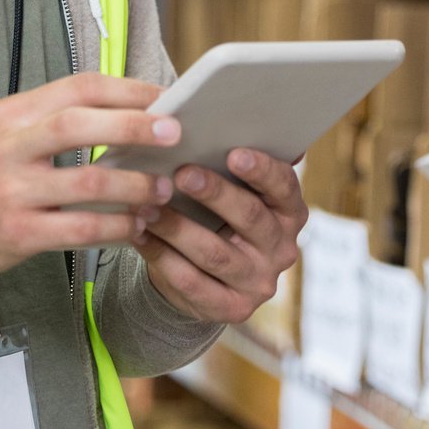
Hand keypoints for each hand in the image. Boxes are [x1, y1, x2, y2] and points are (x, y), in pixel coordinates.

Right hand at [0, 72, 180, 276]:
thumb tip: (130, 113)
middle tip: (174, 133)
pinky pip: (80, 230)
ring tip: (162, 190)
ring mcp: (12, 191)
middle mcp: (10, 147)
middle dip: (134, 126)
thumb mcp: (7, 131)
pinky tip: (136, 227)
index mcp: (14, 113)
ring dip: (134, 186)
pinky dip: (116, 229)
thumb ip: (57, 120)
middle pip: (80, 125)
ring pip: (87, 184)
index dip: (126, 90)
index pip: (77, 88)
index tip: (164, 96)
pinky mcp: (18, 233)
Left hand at [134, 148, 306, 323]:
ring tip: (147, 205)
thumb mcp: (234, 190)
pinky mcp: (231, 309)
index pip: (283, 187)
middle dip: (215, 194)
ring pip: (215, 252)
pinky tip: (139, 235)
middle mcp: (282, 248)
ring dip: (178, 227)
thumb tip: (216, 119)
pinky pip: (193, 283)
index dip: (261, 170)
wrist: (207, 274)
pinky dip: (162, 257)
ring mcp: (258, 283)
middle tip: (182, 173)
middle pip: (250, 218)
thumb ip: (232, 163)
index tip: (233, 152)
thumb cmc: (218, 214)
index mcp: (290, 212)